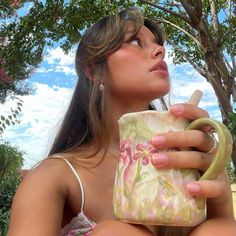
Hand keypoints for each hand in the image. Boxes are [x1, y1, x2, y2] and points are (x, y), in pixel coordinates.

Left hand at [150, 103, 233, 218]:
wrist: (204, 195)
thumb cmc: (184, 169)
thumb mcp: (175, 152)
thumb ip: (162, 141)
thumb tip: (133, 130)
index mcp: (200, 137)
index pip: (200, 118)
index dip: (189, 110)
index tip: (171, 109)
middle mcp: (210, 149)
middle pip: (197, 137)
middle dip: (176, 138)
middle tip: (154, 141)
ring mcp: (216, 167)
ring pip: (200, 159)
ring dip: (178, 159)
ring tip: (156, 161)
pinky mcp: (220, 187)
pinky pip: (215, 186)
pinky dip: (203, 186)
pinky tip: (190, 188)